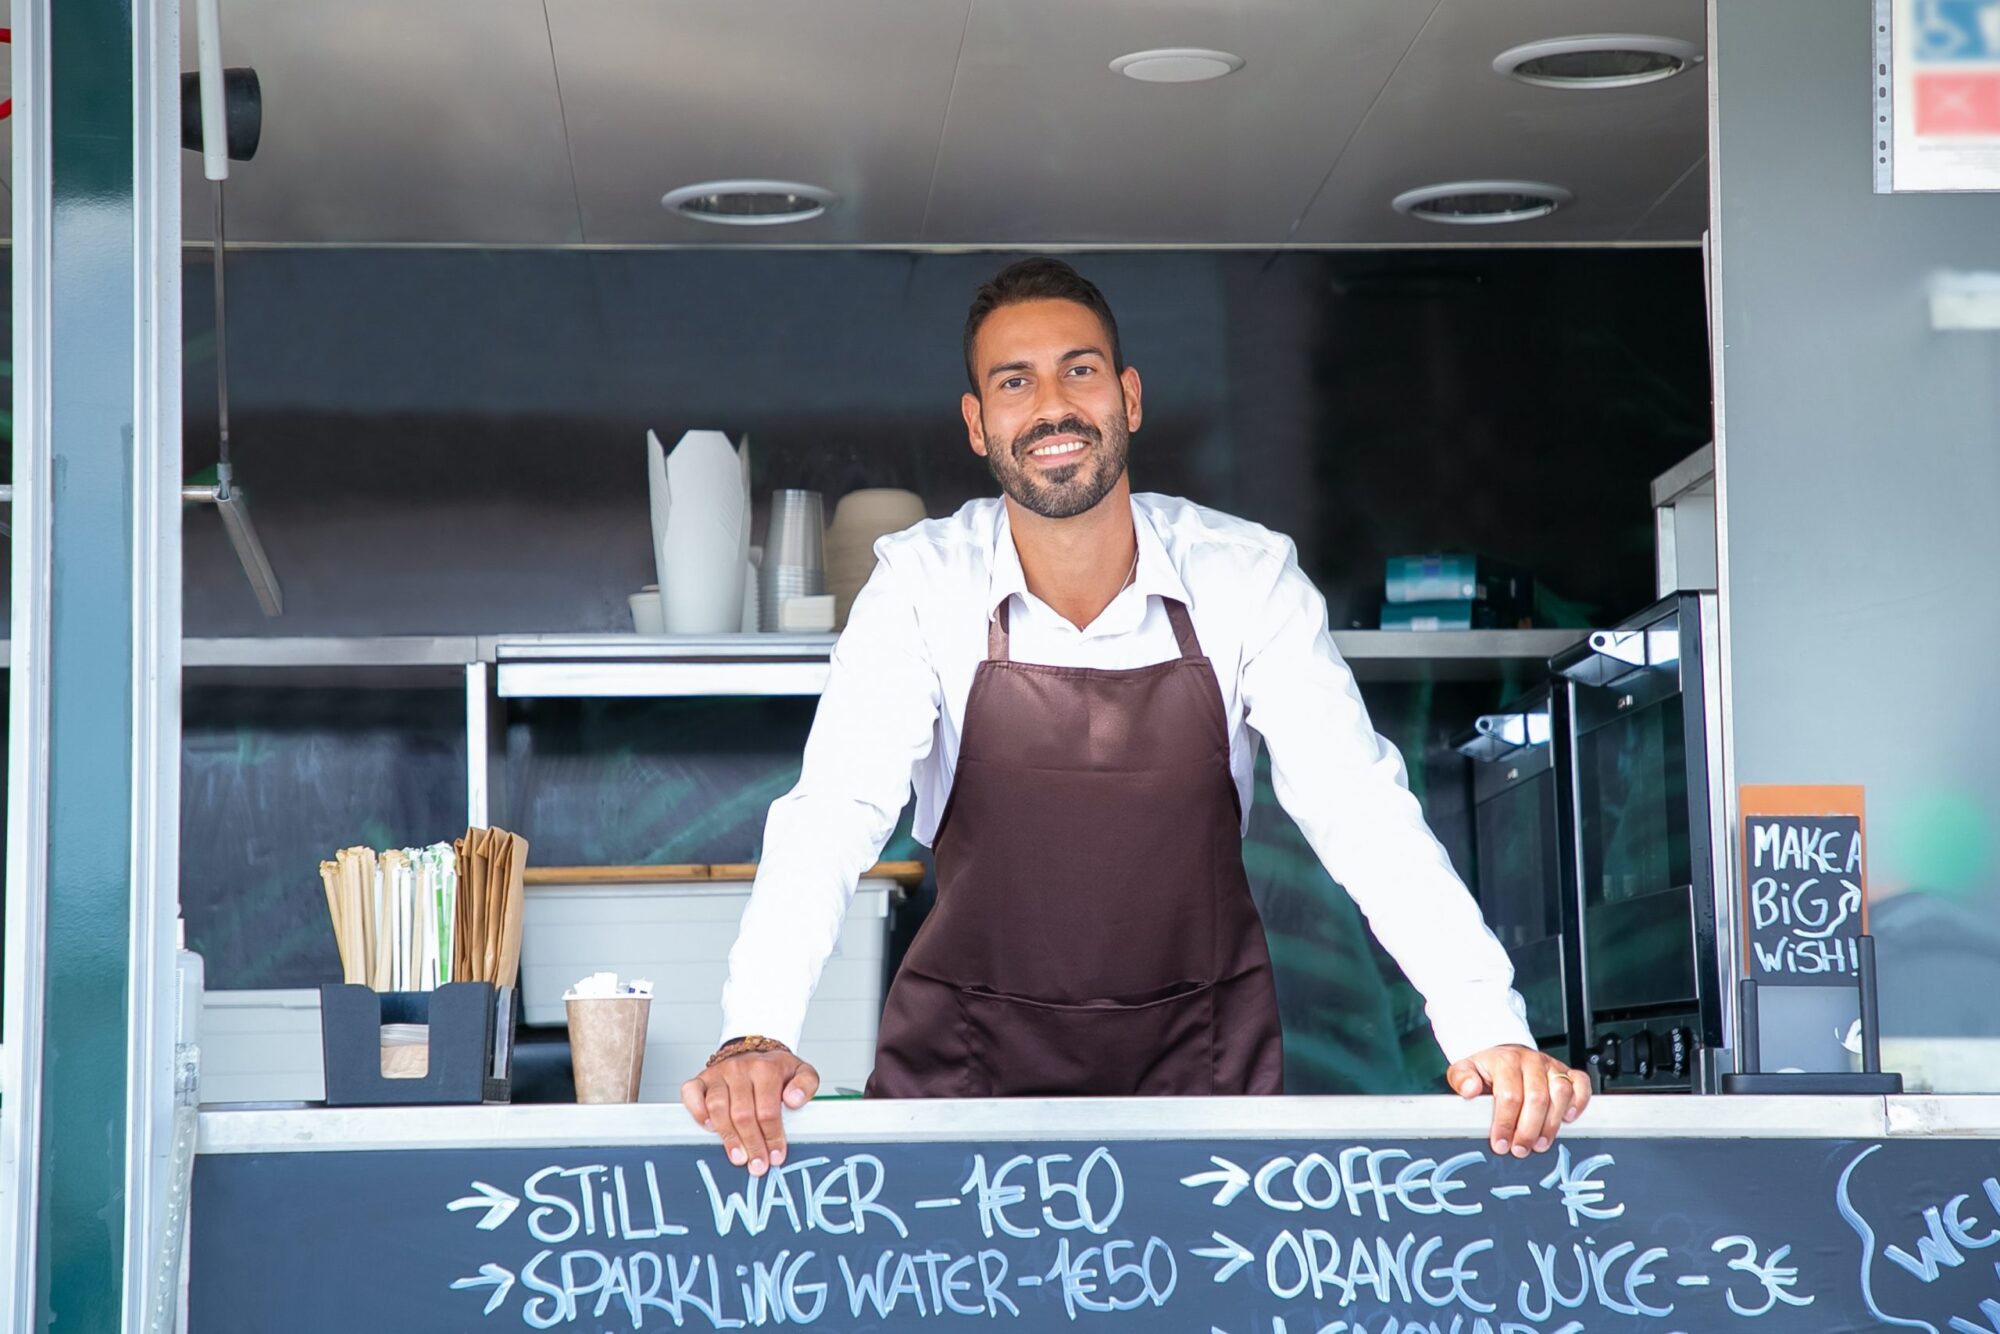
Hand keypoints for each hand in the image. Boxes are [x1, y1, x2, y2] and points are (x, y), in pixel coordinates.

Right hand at [680, 1050, 819, 1175]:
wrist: (754, 1052)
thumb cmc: (776, 1069)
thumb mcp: (801, 1071)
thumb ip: (806, 1084)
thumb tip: (793, 1100)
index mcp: (766, 1068)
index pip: (768, 1109)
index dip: (772, 1136)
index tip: (776, 1156)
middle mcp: (739, 1069)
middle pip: (743, 1114)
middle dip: (752, 1144)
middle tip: (757, 1165)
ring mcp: (718, 1073)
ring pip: (718, 1108)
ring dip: (728, 1136)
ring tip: (738, 1156)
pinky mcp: (701, 1078)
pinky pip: (691, 1094)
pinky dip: (697, 1112)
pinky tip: (709, 1127)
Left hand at [1445, 1044, 1591, 1157]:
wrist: (1503, 1055)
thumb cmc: (1487, 1069)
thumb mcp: (1465, 1070)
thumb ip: (1462, 1078)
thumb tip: (1470, 1089)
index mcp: (1505, 1060)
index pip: (1509, 1094)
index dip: (1506, 1122)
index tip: (1500, 1143)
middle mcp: (1531, 1061)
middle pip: (1536, 1097)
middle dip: (1528, 1129)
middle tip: (1520, 1149)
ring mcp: (1551, 1066)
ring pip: (1561, 1093)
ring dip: (1552, 1123)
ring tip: (1540, 1143)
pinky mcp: (1567, 1072)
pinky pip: (1581, 1084)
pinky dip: (1579, 1102)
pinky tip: (1568, 1119)